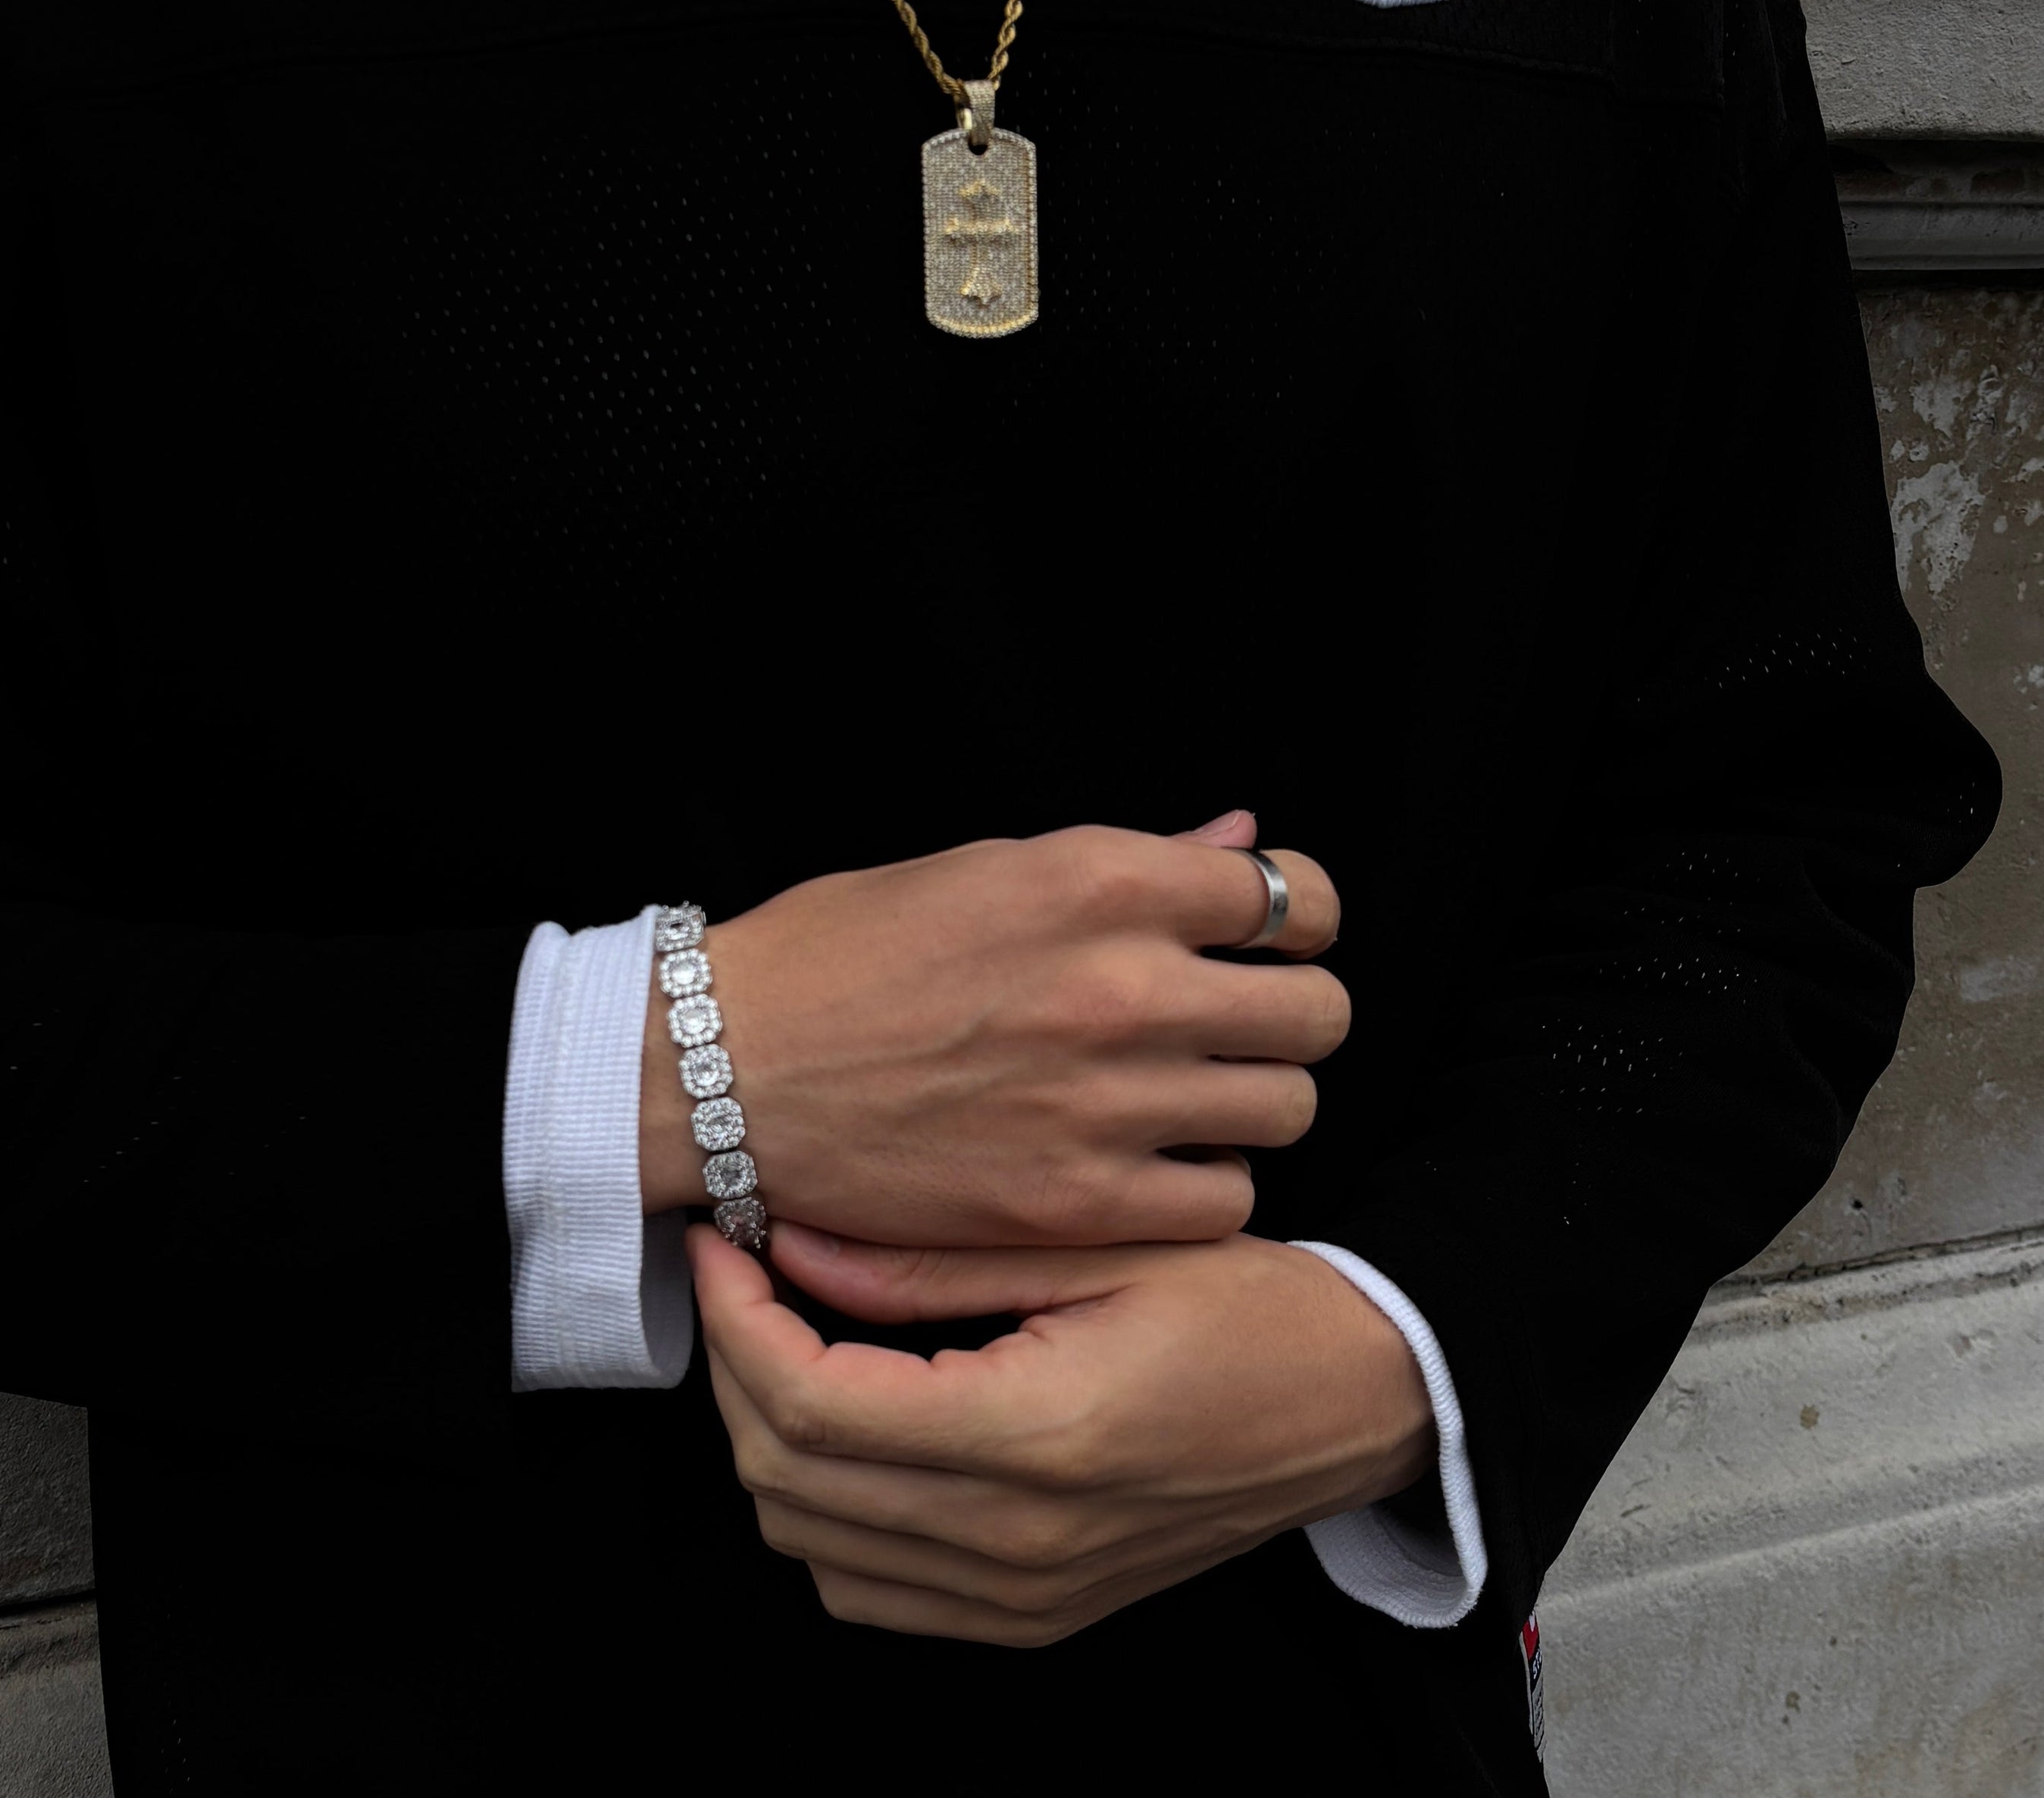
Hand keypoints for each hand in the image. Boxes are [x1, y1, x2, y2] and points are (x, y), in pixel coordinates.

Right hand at [644, 812, 1343, 1247]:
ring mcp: (1104, 1103)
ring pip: (1286, 1108)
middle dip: (1293, 1009)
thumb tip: (1244, 840)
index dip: (1298, 917)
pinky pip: (1227, 1199)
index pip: (1290, 896)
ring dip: (1253, 1098)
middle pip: (1317, 1011)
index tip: (1275, 936)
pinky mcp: (1075, 1203)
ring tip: (1195, 1093)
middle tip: (1242, 1020)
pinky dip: (1207, 1183)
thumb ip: (1137, 859)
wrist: (726, 1070)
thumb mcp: (989, 866)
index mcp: (1099, 880)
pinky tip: (1158, 1160)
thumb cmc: (847, 954)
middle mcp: (1121, 987)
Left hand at [693, 1221, 1433, 1646]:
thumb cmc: (1246, 1303)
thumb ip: (935, 1256)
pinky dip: (827, 1508)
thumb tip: (790, 1240)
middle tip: (743, 1270)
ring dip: (772, 1438)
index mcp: (1039, 1436)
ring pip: (811, 1547)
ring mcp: (1024, 1597)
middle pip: (790, 1482)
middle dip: (735, 1368)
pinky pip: (870, 1588)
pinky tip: (853, 1414)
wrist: (1355, 1403)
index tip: (723, 1238)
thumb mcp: (1100, 1242)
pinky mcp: (1031, 1617)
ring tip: (789, 1331)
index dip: (738, 1320)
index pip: (814, 1406)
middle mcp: (1020, 1541)